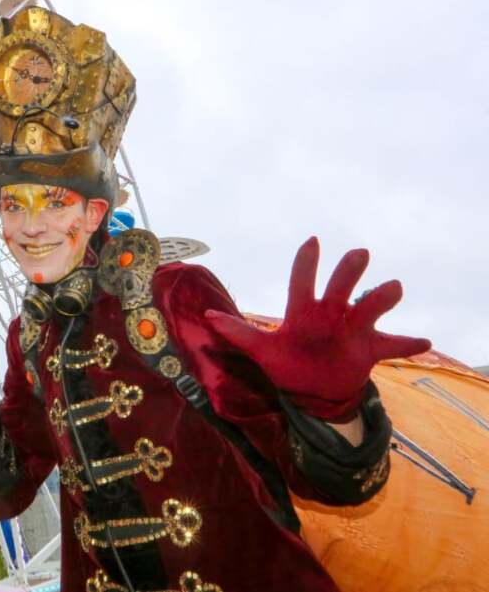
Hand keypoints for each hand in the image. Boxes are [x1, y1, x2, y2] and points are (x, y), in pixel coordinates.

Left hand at [204, 237, 429, 420]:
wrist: (313, 390)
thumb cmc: (288, 362)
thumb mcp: (262, 351)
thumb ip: (238, 333)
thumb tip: (207, 316)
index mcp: (303, 312)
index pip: (302, 281)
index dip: (306, 263)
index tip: (312, 241)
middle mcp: (331, 314)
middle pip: (340, 288)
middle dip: (347, 272)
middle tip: (359, 253)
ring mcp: (353, 330)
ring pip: (370, 309)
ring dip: (382, 299)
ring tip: (393, 288)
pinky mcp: (370, 349)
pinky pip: (393, 345)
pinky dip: (408, 343)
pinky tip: (425, 342)